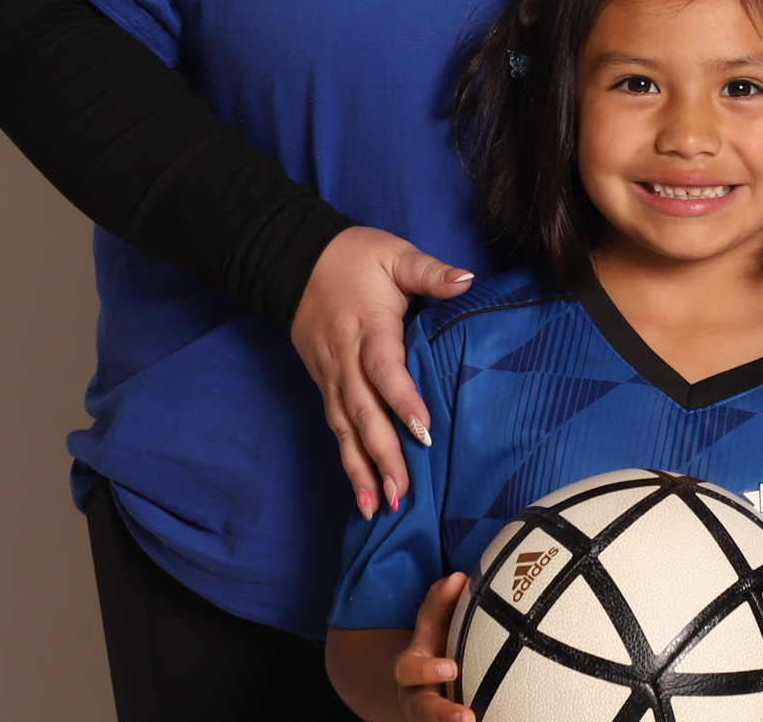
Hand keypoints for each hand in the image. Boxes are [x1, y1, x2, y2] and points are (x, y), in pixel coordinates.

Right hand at [289, 226, 470, 517]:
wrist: (296, 259)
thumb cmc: (353, 257)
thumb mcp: (394, 254)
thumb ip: (429, 272)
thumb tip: (467, 280)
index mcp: (368, 328)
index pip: (384, 368)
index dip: (402, 399)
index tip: (423, 430)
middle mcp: (345, 360)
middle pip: (363, 412)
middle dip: (383, 454)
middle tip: (403, 492)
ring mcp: (331, 377)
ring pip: (346, 429)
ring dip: (362, 469)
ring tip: (381, 507)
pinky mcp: (325, 386)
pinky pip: (336, 429)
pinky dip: (348, 462)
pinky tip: (363, 494)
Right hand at [393, 572, 471, 721]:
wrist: (430, 673)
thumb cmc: (437, 638)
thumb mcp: (434, 618)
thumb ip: (442, 599)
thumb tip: (459, 578)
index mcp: (411, 667)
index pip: (409, 669)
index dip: (428, 671)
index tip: (452, 669)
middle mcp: (416, 695)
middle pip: (420, 709)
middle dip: (440, 713)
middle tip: (466, 715)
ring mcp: (427, 713)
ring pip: (433, 721)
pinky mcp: (438, 720)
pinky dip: (474, 720)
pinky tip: (490, 720)